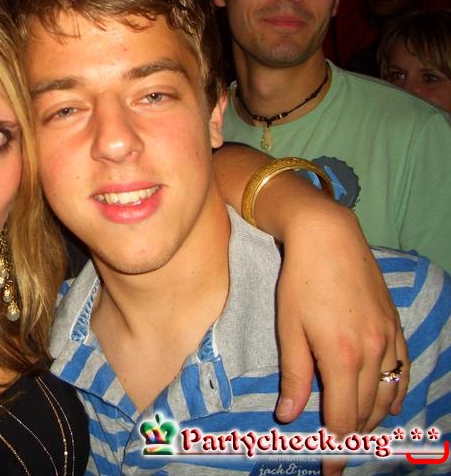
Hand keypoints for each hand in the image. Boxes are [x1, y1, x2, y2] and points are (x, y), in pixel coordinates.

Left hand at [275, 206, 407, 475]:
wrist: (328, 238)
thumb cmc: (299, 281)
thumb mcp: (289, 328)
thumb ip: (293, 375)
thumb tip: (289, 416)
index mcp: (342, 357)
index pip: (342, 418)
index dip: (334, 448)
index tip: (326, 469)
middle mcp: (373, 353)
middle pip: (366, 412)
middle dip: (351, 436)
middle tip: (334, 450)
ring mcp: (389, 339)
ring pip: (387, 395)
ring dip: (371, 417)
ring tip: (353, 429)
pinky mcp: (395, 325)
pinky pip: (402, 371)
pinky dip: (393, 393)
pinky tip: (386, 402)